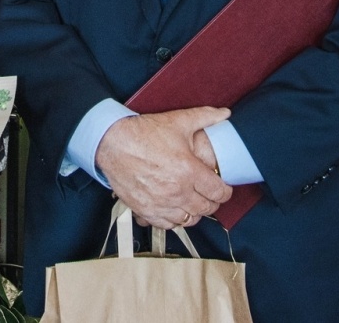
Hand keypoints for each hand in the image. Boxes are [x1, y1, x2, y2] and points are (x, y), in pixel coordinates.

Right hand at [95, 107, 231, 229]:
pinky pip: (167, 224)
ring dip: (195, 211)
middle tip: (210, 194)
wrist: (113, 143)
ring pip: (189, 219)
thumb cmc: (144, 133)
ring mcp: (161, 203)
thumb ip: (205, 116)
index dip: (225, 192)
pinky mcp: (146, 210)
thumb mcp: (178, 121)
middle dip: (212, 202)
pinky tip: (175, 209)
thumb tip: (225, 113)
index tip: (224, 188)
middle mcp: (177, 191)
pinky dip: (174, 219)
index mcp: (189, 171)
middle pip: (206, 208)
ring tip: (194, 201)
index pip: (218, 192)